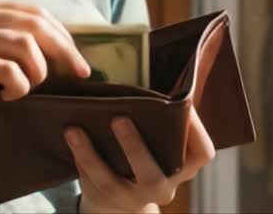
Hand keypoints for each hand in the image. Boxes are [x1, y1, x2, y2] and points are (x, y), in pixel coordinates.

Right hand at [0, 0, 91, 132]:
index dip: (64, 36)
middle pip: (36, 24)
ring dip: (37, 73)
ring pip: (26, 46)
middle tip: (80, 76)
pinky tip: (6, 97)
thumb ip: (4, 40)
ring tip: (26, 89)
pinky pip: (8, 71)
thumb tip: (59, 50)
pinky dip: (18, 87)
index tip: (80, 63)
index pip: (36, 12)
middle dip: (66, 51)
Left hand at [64, 108, 215, 212]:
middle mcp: (161, 187)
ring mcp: (132, 198)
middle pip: (153, 175)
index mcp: (182, 167)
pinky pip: (91, 181)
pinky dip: (79, 159)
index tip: (180, 105)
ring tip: (75, 130)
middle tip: (119, 119)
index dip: (195, 129)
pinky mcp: (106, 199)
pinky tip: (70, 138)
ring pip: (112, 181)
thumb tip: (151, 73)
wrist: (119, 197)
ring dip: (92, 155)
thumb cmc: (144, 154)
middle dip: (135, 148)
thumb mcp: (159, 143)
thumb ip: (159, 121)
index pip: (202, 153)